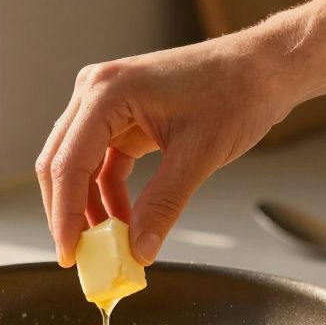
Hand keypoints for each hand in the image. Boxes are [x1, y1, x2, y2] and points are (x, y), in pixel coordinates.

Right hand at [35, 27, 296, 265]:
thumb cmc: (237, 91)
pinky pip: (103, 162)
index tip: (71, 254)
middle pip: (61, 164)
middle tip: (81, 257)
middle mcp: (97, 91)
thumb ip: (163, 206)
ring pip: (78, 165)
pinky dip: (108, 193)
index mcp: (108, 92)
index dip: (64, 214)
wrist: (264, 67)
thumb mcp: (198, 155)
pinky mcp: (122, 115)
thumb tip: (138, 251)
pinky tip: (124, 222)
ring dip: (89, 207)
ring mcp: (107, 102)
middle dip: (69, 213)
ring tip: (108, 245)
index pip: (68, 164)